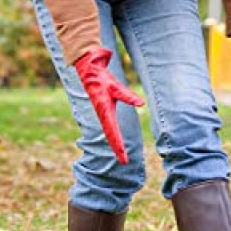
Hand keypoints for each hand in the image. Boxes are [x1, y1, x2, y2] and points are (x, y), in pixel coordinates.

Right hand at [75, 47, 144, 163]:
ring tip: (121, 154)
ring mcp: (103, 112)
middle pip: (111, 136)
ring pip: (109, 132)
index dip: (119, 146)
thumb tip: (142, 104)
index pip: (113, 133)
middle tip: (124, 162)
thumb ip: (128, 96)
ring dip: (115, 143)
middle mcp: (103, 114)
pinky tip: (115, 139)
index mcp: (104, 112)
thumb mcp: (116, 86)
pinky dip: (113, 134)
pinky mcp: (104, 108)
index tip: (123, 158)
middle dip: (117, 149)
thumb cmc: (101, 78)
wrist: (89, 68)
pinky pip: (109, 125)